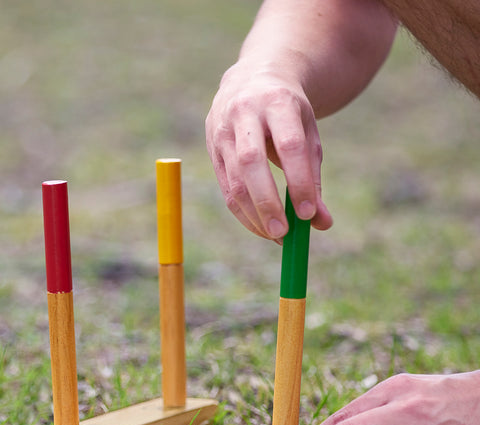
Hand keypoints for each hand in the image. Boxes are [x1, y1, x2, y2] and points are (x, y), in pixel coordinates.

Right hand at [205, 63, 332, 242]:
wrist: (252, 79)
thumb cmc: (288, 113)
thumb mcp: (308, 134)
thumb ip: (313, 177)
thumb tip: (322, 223)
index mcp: (277, 102)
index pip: (288, 146)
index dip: (298, 181)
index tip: (308, 214)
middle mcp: (244, 113)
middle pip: (251, 164)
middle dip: (267, 202)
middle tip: (284, 233)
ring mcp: (222, 131)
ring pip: (234, 181)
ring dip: (254, 215)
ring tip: (277, 236)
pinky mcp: (212, 149)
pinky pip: (226, 189)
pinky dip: (244, 213)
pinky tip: (261, 227)